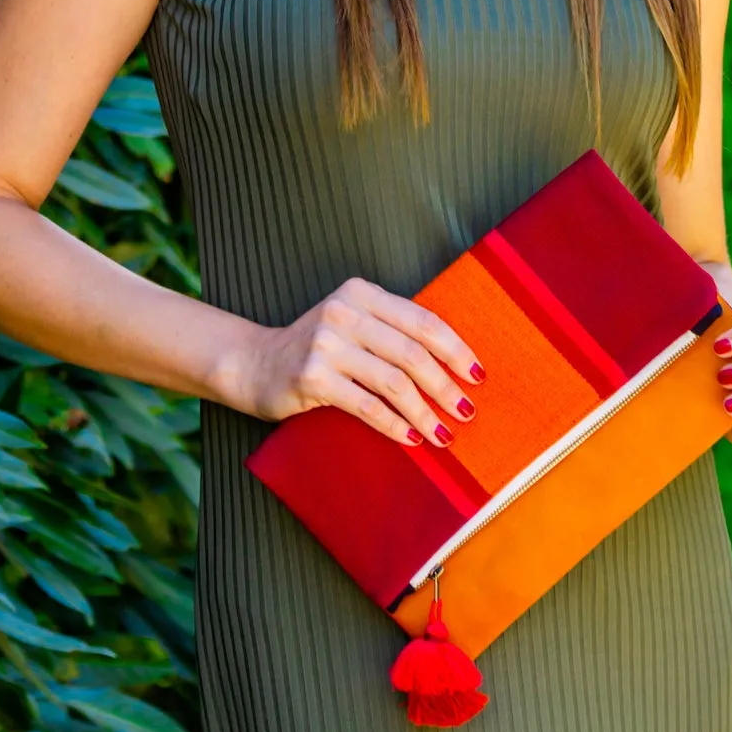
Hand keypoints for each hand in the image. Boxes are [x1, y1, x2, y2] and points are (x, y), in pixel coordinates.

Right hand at [234, 276, 484, 448]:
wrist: (255, 363)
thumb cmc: (316, 348)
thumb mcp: (352, 324)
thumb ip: (391, 331)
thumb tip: (452, 363)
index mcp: (361, 293)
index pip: (421, 320)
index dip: (454, 349)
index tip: (476, 374)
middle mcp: (344, 312)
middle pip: (412, 353)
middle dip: (445, 386)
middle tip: (465, 411)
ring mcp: (326, 344)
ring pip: (393, 382)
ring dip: (425, 412)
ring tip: (444, 433)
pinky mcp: (312, 377)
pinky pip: (366, 406)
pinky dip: (394, 424)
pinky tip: (411, 438)